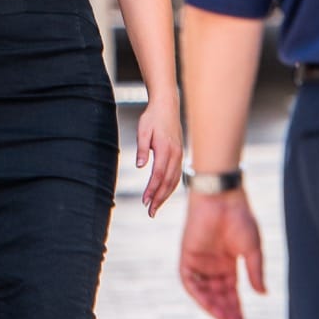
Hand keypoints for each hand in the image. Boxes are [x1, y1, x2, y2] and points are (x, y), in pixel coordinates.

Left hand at [136, 91, 184, 214]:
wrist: (167, 106)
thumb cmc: (152, 118)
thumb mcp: (143, 130)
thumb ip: (142, 149)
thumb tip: (139, 166)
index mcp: (165, 149)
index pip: (158, 174)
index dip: (152, 189)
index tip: (145, 201)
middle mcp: (175, 154)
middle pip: (168, 182)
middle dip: (159, 198)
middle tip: (150, 212)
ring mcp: (179, 155)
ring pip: (174, 181)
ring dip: (165, 195)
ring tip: (155, 208)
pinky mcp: (179, 155)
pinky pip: (177, 175)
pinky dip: (170, 187)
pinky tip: (163, 194)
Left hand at [179, 188, 265, 318]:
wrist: (222, 198)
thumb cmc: (240, 218)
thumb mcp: (252, 249)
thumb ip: (255, 272)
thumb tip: (263, 294)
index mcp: (228, 263)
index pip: (231, 291)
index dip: (236, 307)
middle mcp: (213, 265)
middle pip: (218, 294)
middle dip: (226, 310)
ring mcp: (199, 261)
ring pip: (204, 291)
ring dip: (213, 306)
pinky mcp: (187, 256)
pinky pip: (189, 281)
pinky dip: (199, 295)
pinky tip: (210, 306)